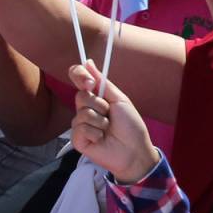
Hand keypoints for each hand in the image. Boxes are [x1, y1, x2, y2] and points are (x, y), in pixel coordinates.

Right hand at [68, 63, 159, 182]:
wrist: (135, 150)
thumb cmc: (131, 126)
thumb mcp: (119, 99)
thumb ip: (102, 82)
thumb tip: (88, 62)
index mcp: (95, 97)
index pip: (78, 79)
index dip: (79, 75)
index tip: (90, 82)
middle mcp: (86, 109)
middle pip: (80, 96)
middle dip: (99, 105)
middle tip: (110, 115)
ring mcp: (81, 125)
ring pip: (82, 113)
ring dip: (100, 121)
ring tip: (108, 129)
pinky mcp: (78, 139)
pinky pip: (80, 128)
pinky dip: (95, 133)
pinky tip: (101, 139)